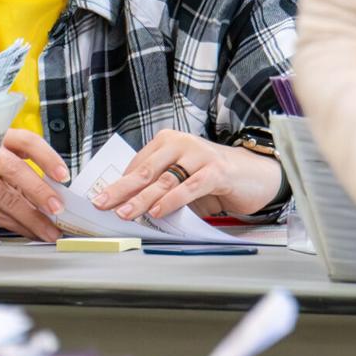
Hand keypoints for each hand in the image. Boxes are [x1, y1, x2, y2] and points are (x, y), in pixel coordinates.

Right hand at [0, 129, 69, 241]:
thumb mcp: (7, 151)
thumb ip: (29, 165)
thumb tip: (58, 190)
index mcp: (2, 137)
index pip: (26, 142)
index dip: (46, 158)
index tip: (63, 175)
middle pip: (14, 170)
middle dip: (38, 191)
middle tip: (57, 207)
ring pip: (4, 197)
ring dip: (30, 217)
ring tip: (49, 230)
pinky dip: (16, 224)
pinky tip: (31, 230)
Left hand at [92, 129, 281, 220]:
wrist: (254, 174)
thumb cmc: (212, 177)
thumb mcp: (181, 179)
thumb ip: (159, 187)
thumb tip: (128, 206)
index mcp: (167, 142)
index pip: (137, 165)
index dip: (118, 183)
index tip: (101, 199)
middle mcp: (180, 143)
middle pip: (145, 170)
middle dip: (121, 190)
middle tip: (102, 204)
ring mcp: (199, 155)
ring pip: (164, 180)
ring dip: (142, 199)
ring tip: (125, 213)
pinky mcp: (216, 171)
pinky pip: (189, 187)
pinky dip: (172, 200)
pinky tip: (157, 211)